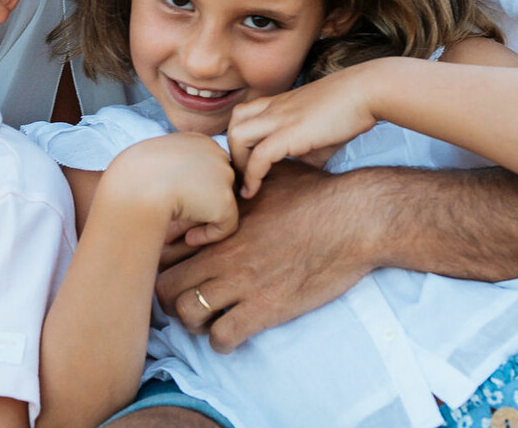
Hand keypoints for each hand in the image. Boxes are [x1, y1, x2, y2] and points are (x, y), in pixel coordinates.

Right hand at [110, 133, 238, 247]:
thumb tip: (188, 196)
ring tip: (183, 231)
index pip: (208, 169)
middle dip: (204, 203)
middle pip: (219, 185)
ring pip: (223, 204)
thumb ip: (178, 172)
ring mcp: (224, 176)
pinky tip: (188, 238)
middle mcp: (217, 153)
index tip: (176, 200)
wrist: (138, 184)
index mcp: (199, 141)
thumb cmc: (137, 176)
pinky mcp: (225, 201)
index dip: (196, 189)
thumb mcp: (157, 164)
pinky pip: (225, 226)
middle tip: (182, 218)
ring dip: (205, 218)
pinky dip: (208, 236)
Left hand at [155, 162, 379, 352]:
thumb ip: (240, 181)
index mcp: (218, 223)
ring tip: (208, 320)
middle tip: (186, 300)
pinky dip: (221, 342)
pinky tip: (232, 335)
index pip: (164, 246)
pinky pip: (222, 337)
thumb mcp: (268, 176)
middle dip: (168, 296)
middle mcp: (221, 252)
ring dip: (192, 322)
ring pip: (185, 314)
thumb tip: (230, 175)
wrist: (354, 219)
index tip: (178, 268)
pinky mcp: (264, 308)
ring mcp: (240, 281)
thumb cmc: (316, 193)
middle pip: (163, 284)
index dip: (164, 261)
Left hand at [227, 65, 379, 197]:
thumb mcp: (320, 133)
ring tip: (247, 183)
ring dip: (238, 162)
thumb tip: (298, 173)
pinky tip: (254, 191)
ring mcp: (280, 118)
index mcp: (278, 104)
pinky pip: (258, 156)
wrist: (367, 91)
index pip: (242, 116)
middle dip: (232, 152)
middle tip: (243, 176)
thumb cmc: (349, 112)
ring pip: (237, 135)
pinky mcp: (290, 133)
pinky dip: (252, 175)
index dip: (238, 142)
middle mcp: (274, 108)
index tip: (245, 166)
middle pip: (233, 124)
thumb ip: (304, 151)